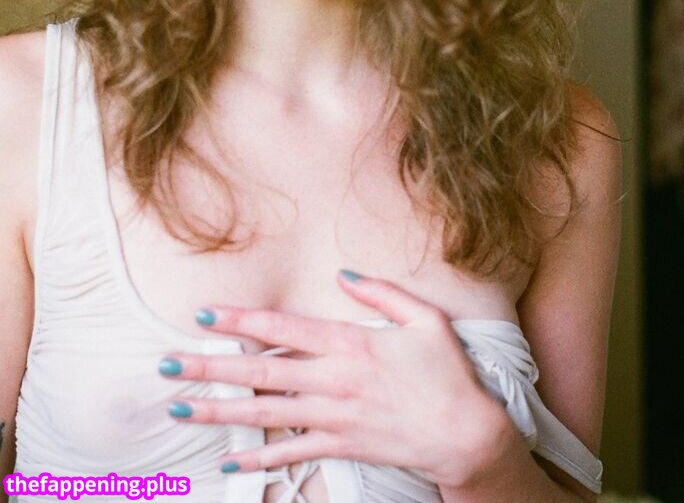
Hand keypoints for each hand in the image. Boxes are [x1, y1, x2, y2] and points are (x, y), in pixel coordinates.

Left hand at [159, 271, 513, 487]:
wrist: (465, 434)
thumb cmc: (447, 373)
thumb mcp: (424, 318)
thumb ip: (381, 293)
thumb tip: (342, 274)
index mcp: (349, 344)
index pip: (282, 329)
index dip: (240, 322)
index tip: (204, 316)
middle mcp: (333, 381)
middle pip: (260, 373)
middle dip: (209, 369)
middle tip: (166, 366)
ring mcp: (333, 418)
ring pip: (265, 415)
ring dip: (219, 411)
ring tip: (180, 407)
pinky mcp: (341, 447)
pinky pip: (291, 455)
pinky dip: (258, 461)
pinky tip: (228, 461)